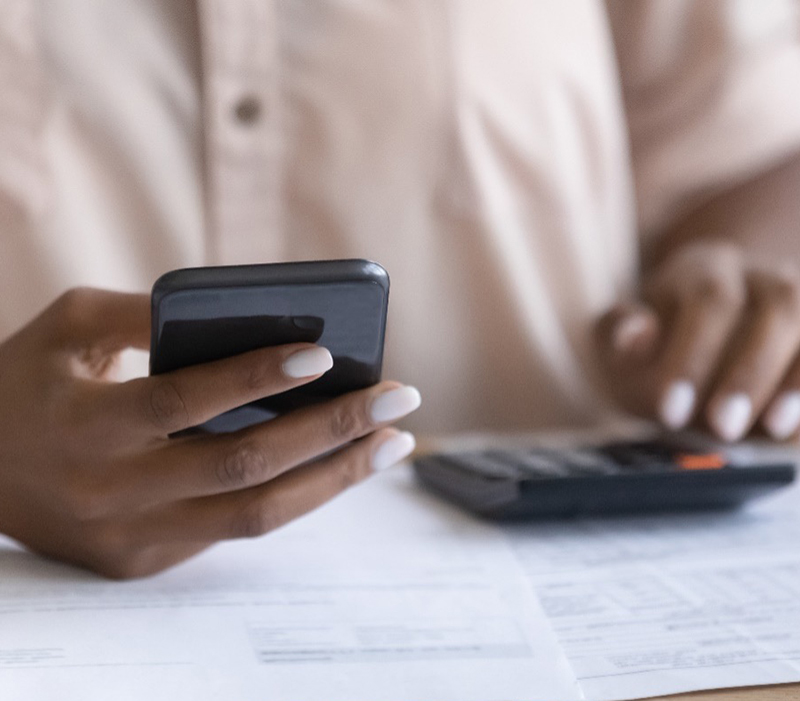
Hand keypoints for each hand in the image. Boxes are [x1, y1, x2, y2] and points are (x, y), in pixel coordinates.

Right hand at [0, 288, 420, 578]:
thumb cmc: (26, 382)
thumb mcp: (67, 328)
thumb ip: (143, 314)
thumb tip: (244, 316)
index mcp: (87, 425)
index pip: (185, 401)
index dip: (256, 377)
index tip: (325, 355)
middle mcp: (112, 491)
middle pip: (242, 467)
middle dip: (332, 431)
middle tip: (400, 399)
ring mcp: (134, 537)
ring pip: (256, 515)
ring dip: (336, 477)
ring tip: (393, 442)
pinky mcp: (147, 560)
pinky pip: (237, 529)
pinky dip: (297, 495)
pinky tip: (340, 464)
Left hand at [596, 242, 799, 441]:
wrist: (707, 332)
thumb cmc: (660, 342)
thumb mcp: (624, 338)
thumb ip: (619, 335)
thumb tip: (637, 334)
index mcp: (706, 268)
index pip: (709, 301)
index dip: (693, 357)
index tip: (670, 411)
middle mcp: (767, 274)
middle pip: (780, 305)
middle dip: (750, 371)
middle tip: (722, 428)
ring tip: (777, 430)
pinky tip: (799, 433)